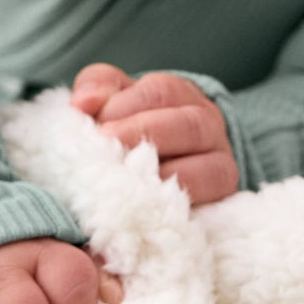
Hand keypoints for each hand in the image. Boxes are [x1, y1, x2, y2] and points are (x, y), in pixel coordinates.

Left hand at [71, 64, 239, 205]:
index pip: (161, 92)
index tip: (97, 125)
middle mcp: (209, 126)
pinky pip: (213, 209)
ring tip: (126, 185)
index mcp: (181, 95)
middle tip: (107, 147)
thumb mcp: (112, 99)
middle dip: (145, 136)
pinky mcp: (221, 204)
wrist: (161, 163)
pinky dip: (180, 213)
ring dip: (166, 179)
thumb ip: (97, 88)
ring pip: (210, 170)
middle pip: (189, 126)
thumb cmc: (129, 125)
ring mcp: (220, 166)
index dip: (128, 105)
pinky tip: (146, 215)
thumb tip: (82, 102)